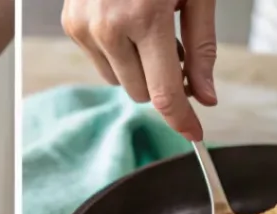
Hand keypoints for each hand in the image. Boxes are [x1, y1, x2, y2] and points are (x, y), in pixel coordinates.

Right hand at [61, 0, 216, 140]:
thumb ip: (202, 47)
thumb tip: (205, 97)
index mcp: (145, 16)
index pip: (164, 93)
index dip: (181, 119)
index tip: (194, 134)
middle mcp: (108, 26)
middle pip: (140, 93)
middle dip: (160, 80)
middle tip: (174, 46)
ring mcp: (84, 26)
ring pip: (118, 82)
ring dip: (137, 67)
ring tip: (147, 25)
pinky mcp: (70, 23)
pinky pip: (100, 62)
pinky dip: (117, 51)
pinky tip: (125, 18)